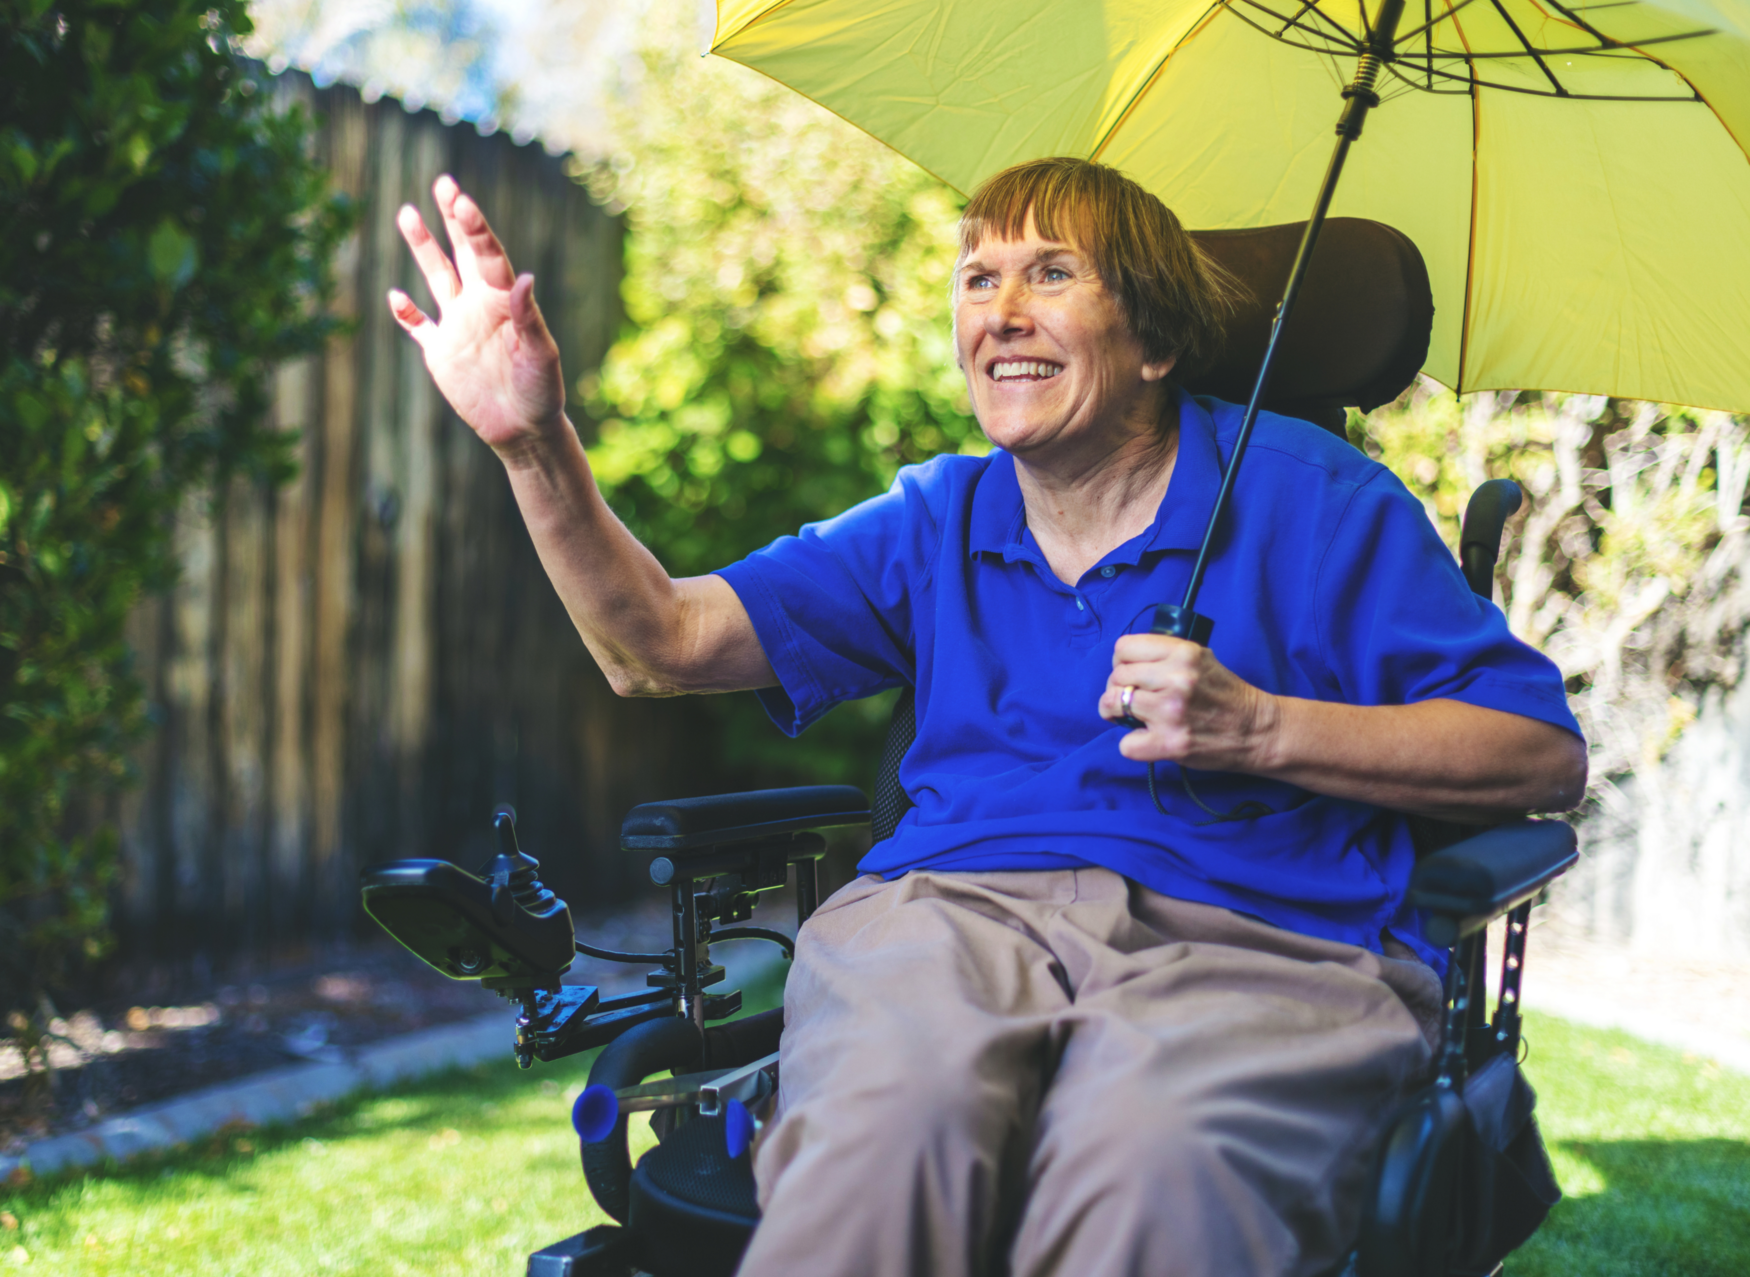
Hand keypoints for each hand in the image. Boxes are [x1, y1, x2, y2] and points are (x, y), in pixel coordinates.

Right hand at [388, 175, 565, 461]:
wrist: (525, 430)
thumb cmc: (542, 392)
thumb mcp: (541, 356)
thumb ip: (530, 317)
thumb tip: (524, 278)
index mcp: (505, 301)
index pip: (487, 255)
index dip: (474, 227)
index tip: (461, 199)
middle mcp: (480, 305)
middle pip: (462, 252)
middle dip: (452, 218)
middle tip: (443, 182)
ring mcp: (458, 327)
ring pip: (437, 277)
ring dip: (423, 247)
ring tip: (407, 213)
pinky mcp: (441, 353)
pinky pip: (419, 327)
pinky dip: (406, 313)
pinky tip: (396, 296)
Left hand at [1098, 634, 1280, 770]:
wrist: (1257, 730)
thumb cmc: (1224, 694)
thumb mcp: (1201, 658)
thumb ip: (1166, 655)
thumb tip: (1125, 661)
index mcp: (1183, 654)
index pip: (1124, 648)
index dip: (1121, 662)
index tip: (1129, 674)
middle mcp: (1176, 679)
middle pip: (1116, 677)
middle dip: (1117, 688)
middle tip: (1131, 699)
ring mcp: (1171, 712)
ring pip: (1112, 704)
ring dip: (1116, 713)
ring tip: (1131, 717)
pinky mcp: (1171, 743)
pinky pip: (1125, 744)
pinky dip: (1132, 744)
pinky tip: (1147, 739)